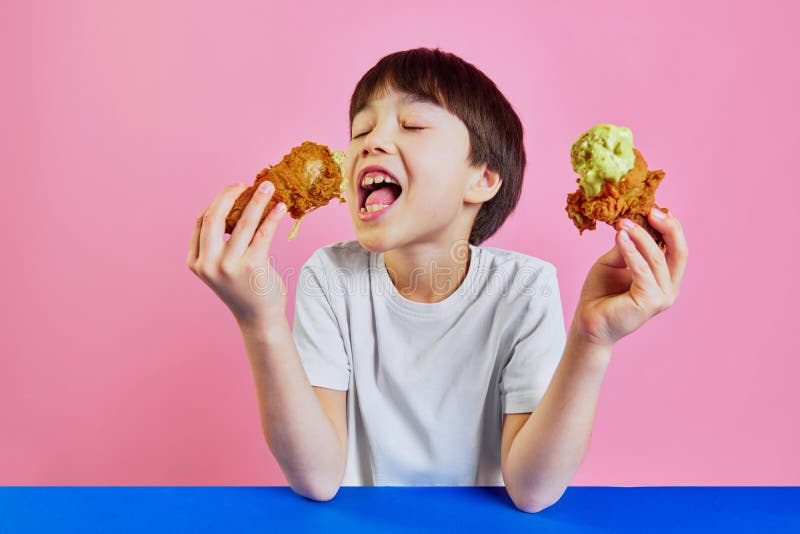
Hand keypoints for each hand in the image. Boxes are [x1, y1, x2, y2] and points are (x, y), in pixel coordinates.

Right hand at [187, 181, 288, 325]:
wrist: (258, 318)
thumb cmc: (243, 289)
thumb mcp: (222, 267)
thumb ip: (221, 243)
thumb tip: (239, 204)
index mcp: (196, 262)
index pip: (201, 222)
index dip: (217, 202)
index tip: (233, 190)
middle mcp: (208, 263)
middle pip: (215, 217)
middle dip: (229, 194)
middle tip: (246, 184)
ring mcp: (228, 266)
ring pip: (243, 222)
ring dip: (258, 200)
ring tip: (269, 187)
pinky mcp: (252, 266)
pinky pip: (263, 233)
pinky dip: (272, 217)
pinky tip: (280, 208)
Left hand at [573, 208, 688, 349]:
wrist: (588, 321)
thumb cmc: (601, 293)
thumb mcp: (614, 262)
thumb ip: (627, 246)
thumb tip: (631, 223)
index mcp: (665, 277)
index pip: (676, 248)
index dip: (670, 227)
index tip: (653, 208)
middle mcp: (669, 287)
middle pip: (679, 252)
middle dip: (668, 228)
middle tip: (651, 210)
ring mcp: (662, 297)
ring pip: (658, 258)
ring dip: (641, 237)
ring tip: (623, 223)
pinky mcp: (649, 302)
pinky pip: (642, 271)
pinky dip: (632, 251)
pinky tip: (620, 238)